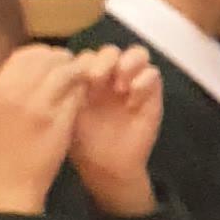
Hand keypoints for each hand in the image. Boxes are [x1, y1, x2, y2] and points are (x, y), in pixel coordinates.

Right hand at [0, 44, 86, 216]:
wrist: (10, 184)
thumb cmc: (5, 148)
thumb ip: (13, 86)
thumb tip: (34, 62)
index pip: (24, 53)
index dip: (43, 55)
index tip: (51, 65)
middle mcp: (15, 91)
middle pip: (47, 57)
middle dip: (63, 61)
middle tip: (72, 73)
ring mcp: (37, 103)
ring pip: (66, 70)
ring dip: (77, 74)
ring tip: (80, 85)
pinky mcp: (58, 118)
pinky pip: (77, 91)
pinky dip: (83, 91)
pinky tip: (83, 100)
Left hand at [66, 43, 164, 218]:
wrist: (106, 168)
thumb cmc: (82, 143)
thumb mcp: (68, 113)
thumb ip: (70, 90)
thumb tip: (66, 69)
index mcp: (88, 79)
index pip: (89, 55)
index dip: (85, 62)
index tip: (78, 78)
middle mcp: (111, 78)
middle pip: (111, 51)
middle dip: (105, 60)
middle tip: (97, 78)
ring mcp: (132, 85)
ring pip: (138, 54)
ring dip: (130, 62)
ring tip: (120, 84)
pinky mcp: (151, 96)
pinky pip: (153, 75)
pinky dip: (144, 81)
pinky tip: (132, 102)